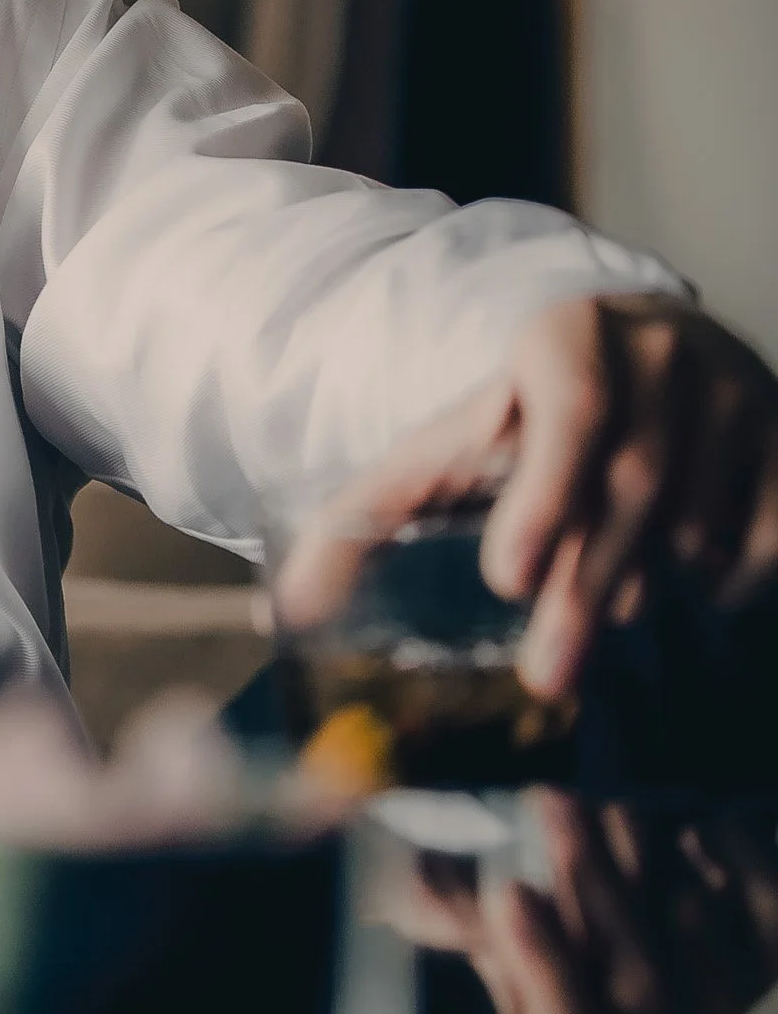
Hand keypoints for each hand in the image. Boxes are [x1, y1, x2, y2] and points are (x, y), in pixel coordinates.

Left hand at [279, 296, 777, 697]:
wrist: (627, 357)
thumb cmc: (514, 421)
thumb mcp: (436, 450)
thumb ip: (360, 518)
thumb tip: (284, 612)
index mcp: (567, 338)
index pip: (570, 414)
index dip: (545, 496)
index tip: (508, 579)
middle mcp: (662, 352)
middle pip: (633, 485)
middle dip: (587, 588)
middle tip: (550, 675)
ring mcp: (734, 390)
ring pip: (702, 513)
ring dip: (653, 583)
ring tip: (610, 623)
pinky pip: (768, 527)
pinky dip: (732, 577)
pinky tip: (689, 600)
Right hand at [371, 796, 777, 1013]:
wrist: (629, 907)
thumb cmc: (537, 921)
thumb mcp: (481, 924)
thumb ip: (445, 909)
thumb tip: (402, 880)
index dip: (543, 970)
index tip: (507, 892)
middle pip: (637, 982)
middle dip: (592, 883)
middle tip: (553, 802)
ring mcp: (719, 1006)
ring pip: (696, 936)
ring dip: (650, 859)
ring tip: (610, 801)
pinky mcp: (766, 956)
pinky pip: (765, 906)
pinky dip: (736, 857)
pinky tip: (693, 820)